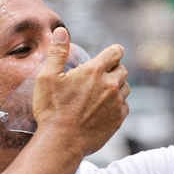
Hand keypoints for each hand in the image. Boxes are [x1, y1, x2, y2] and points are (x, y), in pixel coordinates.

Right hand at [32, 27, 129, 155]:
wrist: (61, 142)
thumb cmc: (51, 110)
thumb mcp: (47, 77)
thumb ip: (57, 52)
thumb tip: (61, 31)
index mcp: (94, 71)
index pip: (115, 52)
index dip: (114, 51)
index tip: (113, 53)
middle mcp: (110, 85)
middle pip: (123, 70)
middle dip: (115, 69)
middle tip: (104, 75)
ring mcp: (116, 104)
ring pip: (126, 88)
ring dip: (117, 87)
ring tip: (104, 92)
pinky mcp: (118, 120)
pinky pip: (125, 107)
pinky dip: (118, 104)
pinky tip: (106, 108)